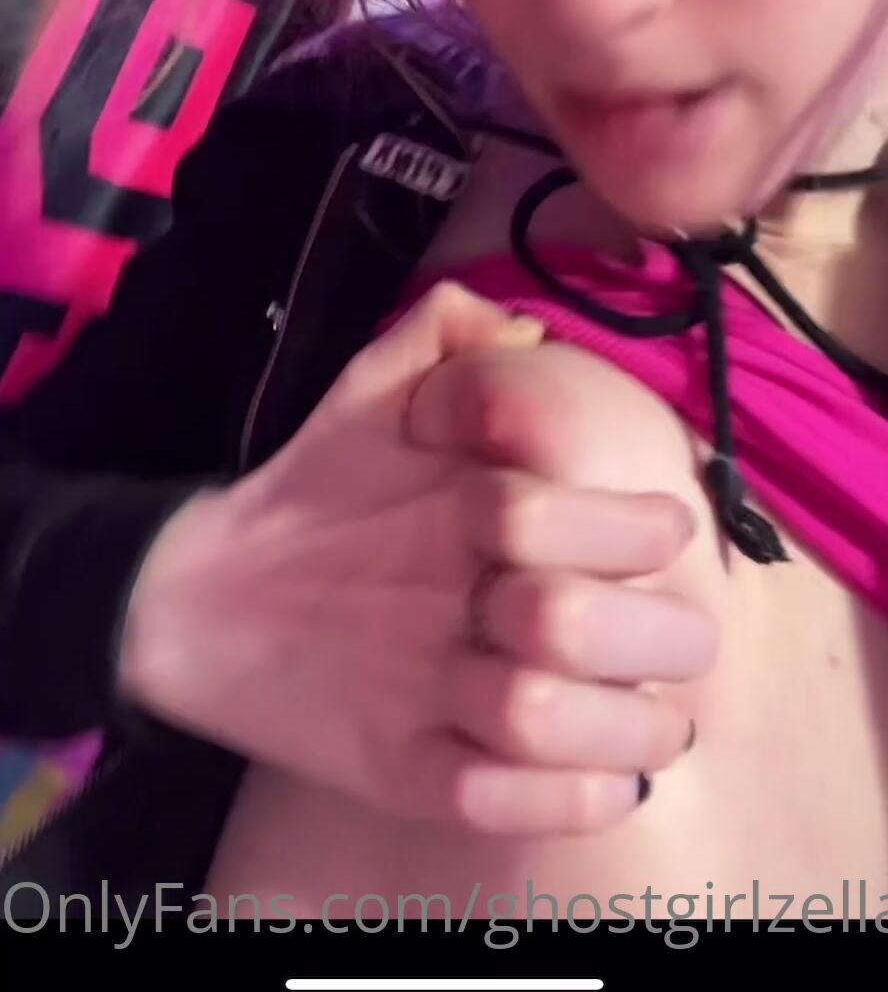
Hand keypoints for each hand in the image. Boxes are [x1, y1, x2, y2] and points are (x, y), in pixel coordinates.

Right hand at [118, 284, 714, 834]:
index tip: (673, 532)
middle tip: (687, 636)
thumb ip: (444, 334)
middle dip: (654, 634)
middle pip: (562, 623)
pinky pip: (490, 799)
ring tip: (668, 720)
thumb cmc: (313, 492)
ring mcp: (412, 693)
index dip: (632, 525)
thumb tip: (528, 326)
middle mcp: (434, 601)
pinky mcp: (394, 770)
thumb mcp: (365, 391)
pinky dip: (567, 799)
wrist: (198, 601)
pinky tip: (616, 781)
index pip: (548, 511)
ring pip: (538, 723)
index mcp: (441, 506)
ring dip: (629, 726)